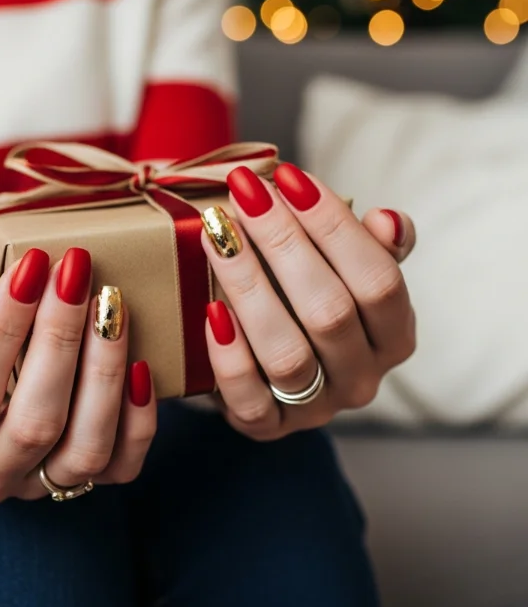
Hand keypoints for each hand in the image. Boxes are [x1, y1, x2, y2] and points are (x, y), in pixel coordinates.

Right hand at [0, 248, 155, 503]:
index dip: (3, 330)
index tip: (32, 267)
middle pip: (34, 424)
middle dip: (60, 340)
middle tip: (75, 274)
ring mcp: (36, 485)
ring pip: (85, 449)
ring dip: (104, 373)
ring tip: (110, 309)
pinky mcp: (82, 481)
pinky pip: (122, 466)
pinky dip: (138, 419)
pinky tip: (139, 364)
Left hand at [201, 163, 416, 440]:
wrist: (273, 365)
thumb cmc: (310, 300)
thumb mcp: (347, 271)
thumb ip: (372, 247)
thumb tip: (386, 220)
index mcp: (394, 336)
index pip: (379, 280)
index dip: (335, 226)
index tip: (290, 178)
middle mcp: (362, 378)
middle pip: (329, 312)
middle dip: (283, 243)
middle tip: (243, 194)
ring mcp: (315, 409)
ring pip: (286, 354)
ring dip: (248, 287)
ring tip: (217, 234)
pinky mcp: (267, 427)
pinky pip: (248, 399)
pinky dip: (229, 356)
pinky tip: (211, 309)